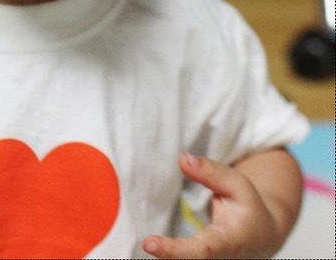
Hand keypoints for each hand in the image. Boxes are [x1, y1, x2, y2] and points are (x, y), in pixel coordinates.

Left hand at [142, 152, 285, 258]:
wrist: (261, 237)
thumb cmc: (247, 207)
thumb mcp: (236, 184)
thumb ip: (211, 172)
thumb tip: (182, 159)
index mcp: (230, 242)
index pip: (203, 250)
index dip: (175, 250)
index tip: (148, 244)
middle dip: (169, 257)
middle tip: (147, 244)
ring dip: (169, 258)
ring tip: (152, 246)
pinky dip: (170, 257)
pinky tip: (158, 249)